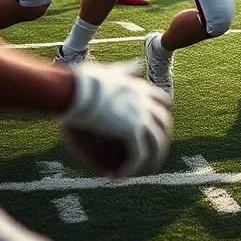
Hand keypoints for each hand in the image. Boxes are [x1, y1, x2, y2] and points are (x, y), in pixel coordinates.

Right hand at [62, 61, 172, 178]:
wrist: (76, 89)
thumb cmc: (84, 80)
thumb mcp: (110, 70)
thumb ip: (125, 69)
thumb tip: (138, 64)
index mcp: (141, 89)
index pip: (163, 101)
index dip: (164, 114)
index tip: (160, 124)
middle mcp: (145, 102)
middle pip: (164, 125)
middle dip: (162, 141)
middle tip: (150, 155)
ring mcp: (141, 117)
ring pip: (157, 144)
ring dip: (150, 160)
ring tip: (139, 172)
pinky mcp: (132, 132)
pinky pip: (139, 155)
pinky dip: (132, 168)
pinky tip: (119, 176)